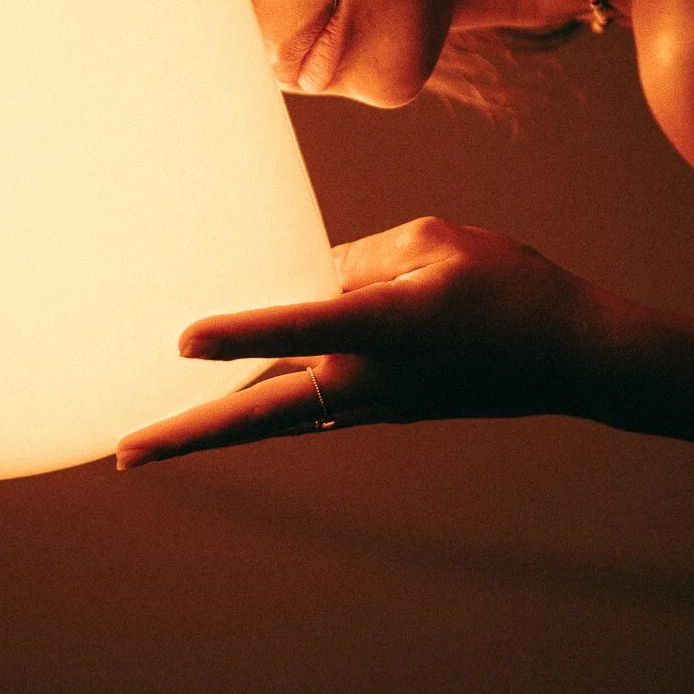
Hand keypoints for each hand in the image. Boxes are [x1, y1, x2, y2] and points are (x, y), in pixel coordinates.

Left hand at [116, 217, 609, 468]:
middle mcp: (370, 377)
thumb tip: (304, 279)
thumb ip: (357, 258)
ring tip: (153, 440)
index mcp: (388, 325)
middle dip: (192, 433)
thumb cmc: (508, 284)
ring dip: (214, 432)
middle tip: (124, 454)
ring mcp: (374, 402)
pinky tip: (233, 401)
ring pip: (278, 420)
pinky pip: (308, 411)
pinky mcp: (383, 407)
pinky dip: (260, 412)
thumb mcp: (434, 240)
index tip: (183, 339)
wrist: (569, 354)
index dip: (242, 332)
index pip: (302, 326)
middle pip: (265, 412)